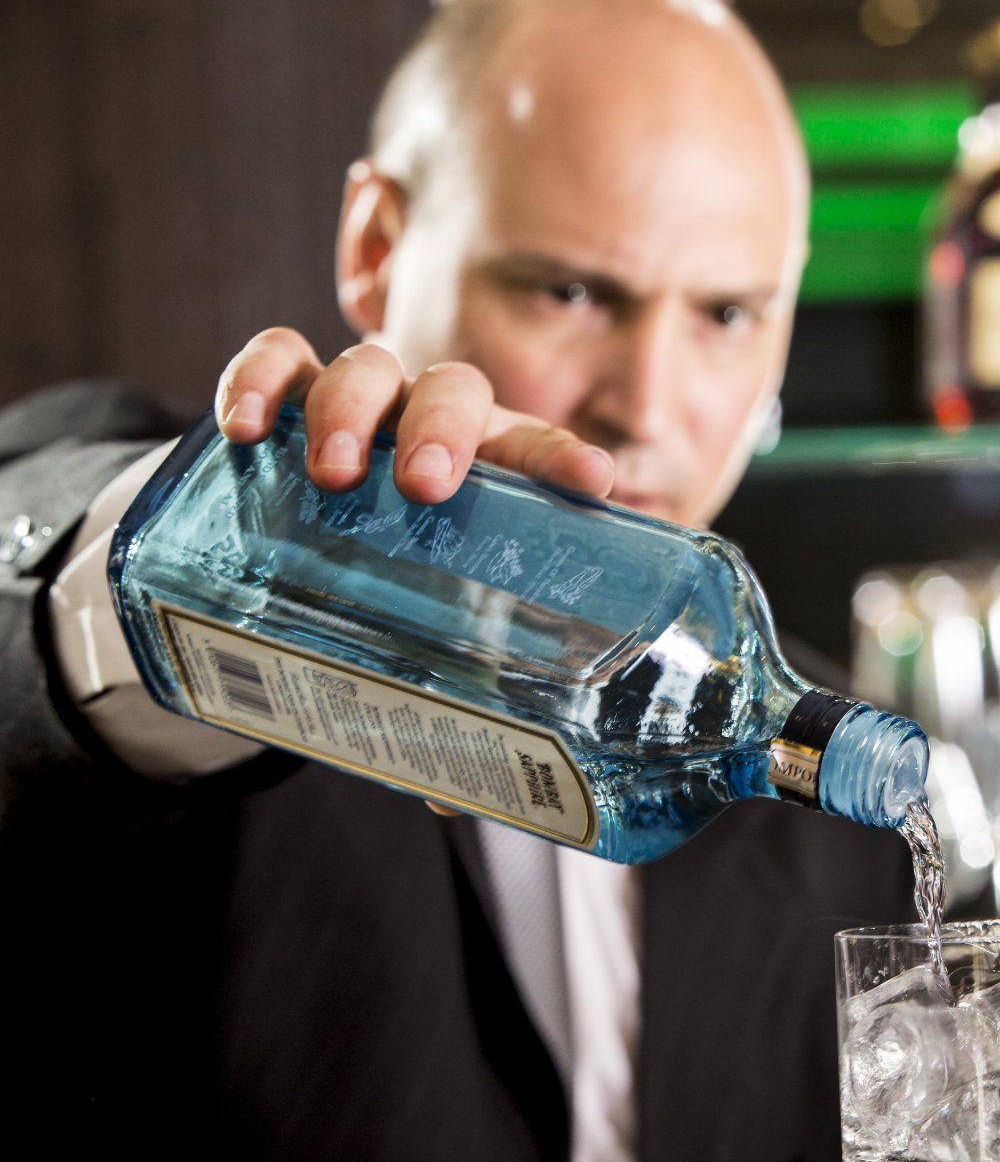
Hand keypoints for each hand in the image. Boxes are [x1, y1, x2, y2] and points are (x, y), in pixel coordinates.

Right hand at [213, 329, 616, 820]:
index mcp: (493, 477)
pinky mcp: (280, 394)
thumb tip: (458, 801)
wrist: (282, 531)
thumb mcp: (420, 630)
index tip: (591, 482)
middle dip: (444, 430)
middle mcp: (434, 428)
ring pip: (367, 369)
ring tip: (332, 474)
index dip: (567, 461)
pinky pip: (274, 359)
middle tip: (424, 485)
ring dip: (352, 410)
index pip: (542, 455)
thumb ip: (447, 700)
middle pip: (458, 392)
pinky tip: (247, 427)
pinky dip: (261, 380)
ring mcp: (361, 402)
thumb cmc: (383, 579)